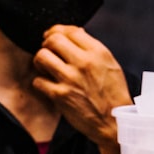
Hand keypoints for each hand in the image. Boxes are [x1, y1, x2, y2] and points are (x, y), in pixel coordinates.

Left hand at [31, 25, 132, 153]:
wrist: (115, 122)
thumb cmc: (112, 93)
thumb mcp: (110, 64)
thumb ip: (92, 49)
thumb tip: (74, 33)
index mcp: (98, 52)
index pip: (71, 31)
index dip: (59, 32)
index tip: (54, 37)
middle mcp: (84, 62)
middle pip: (53, 40)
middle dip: (47, 44)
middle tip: (48, 52)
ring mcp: (70, 78)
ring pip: (41, 56)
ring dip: (40, 61)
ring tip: (46, 68)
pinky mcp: (60, 95)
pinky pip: (38, 80)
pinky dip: (40, 83)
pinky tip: (48, 85)